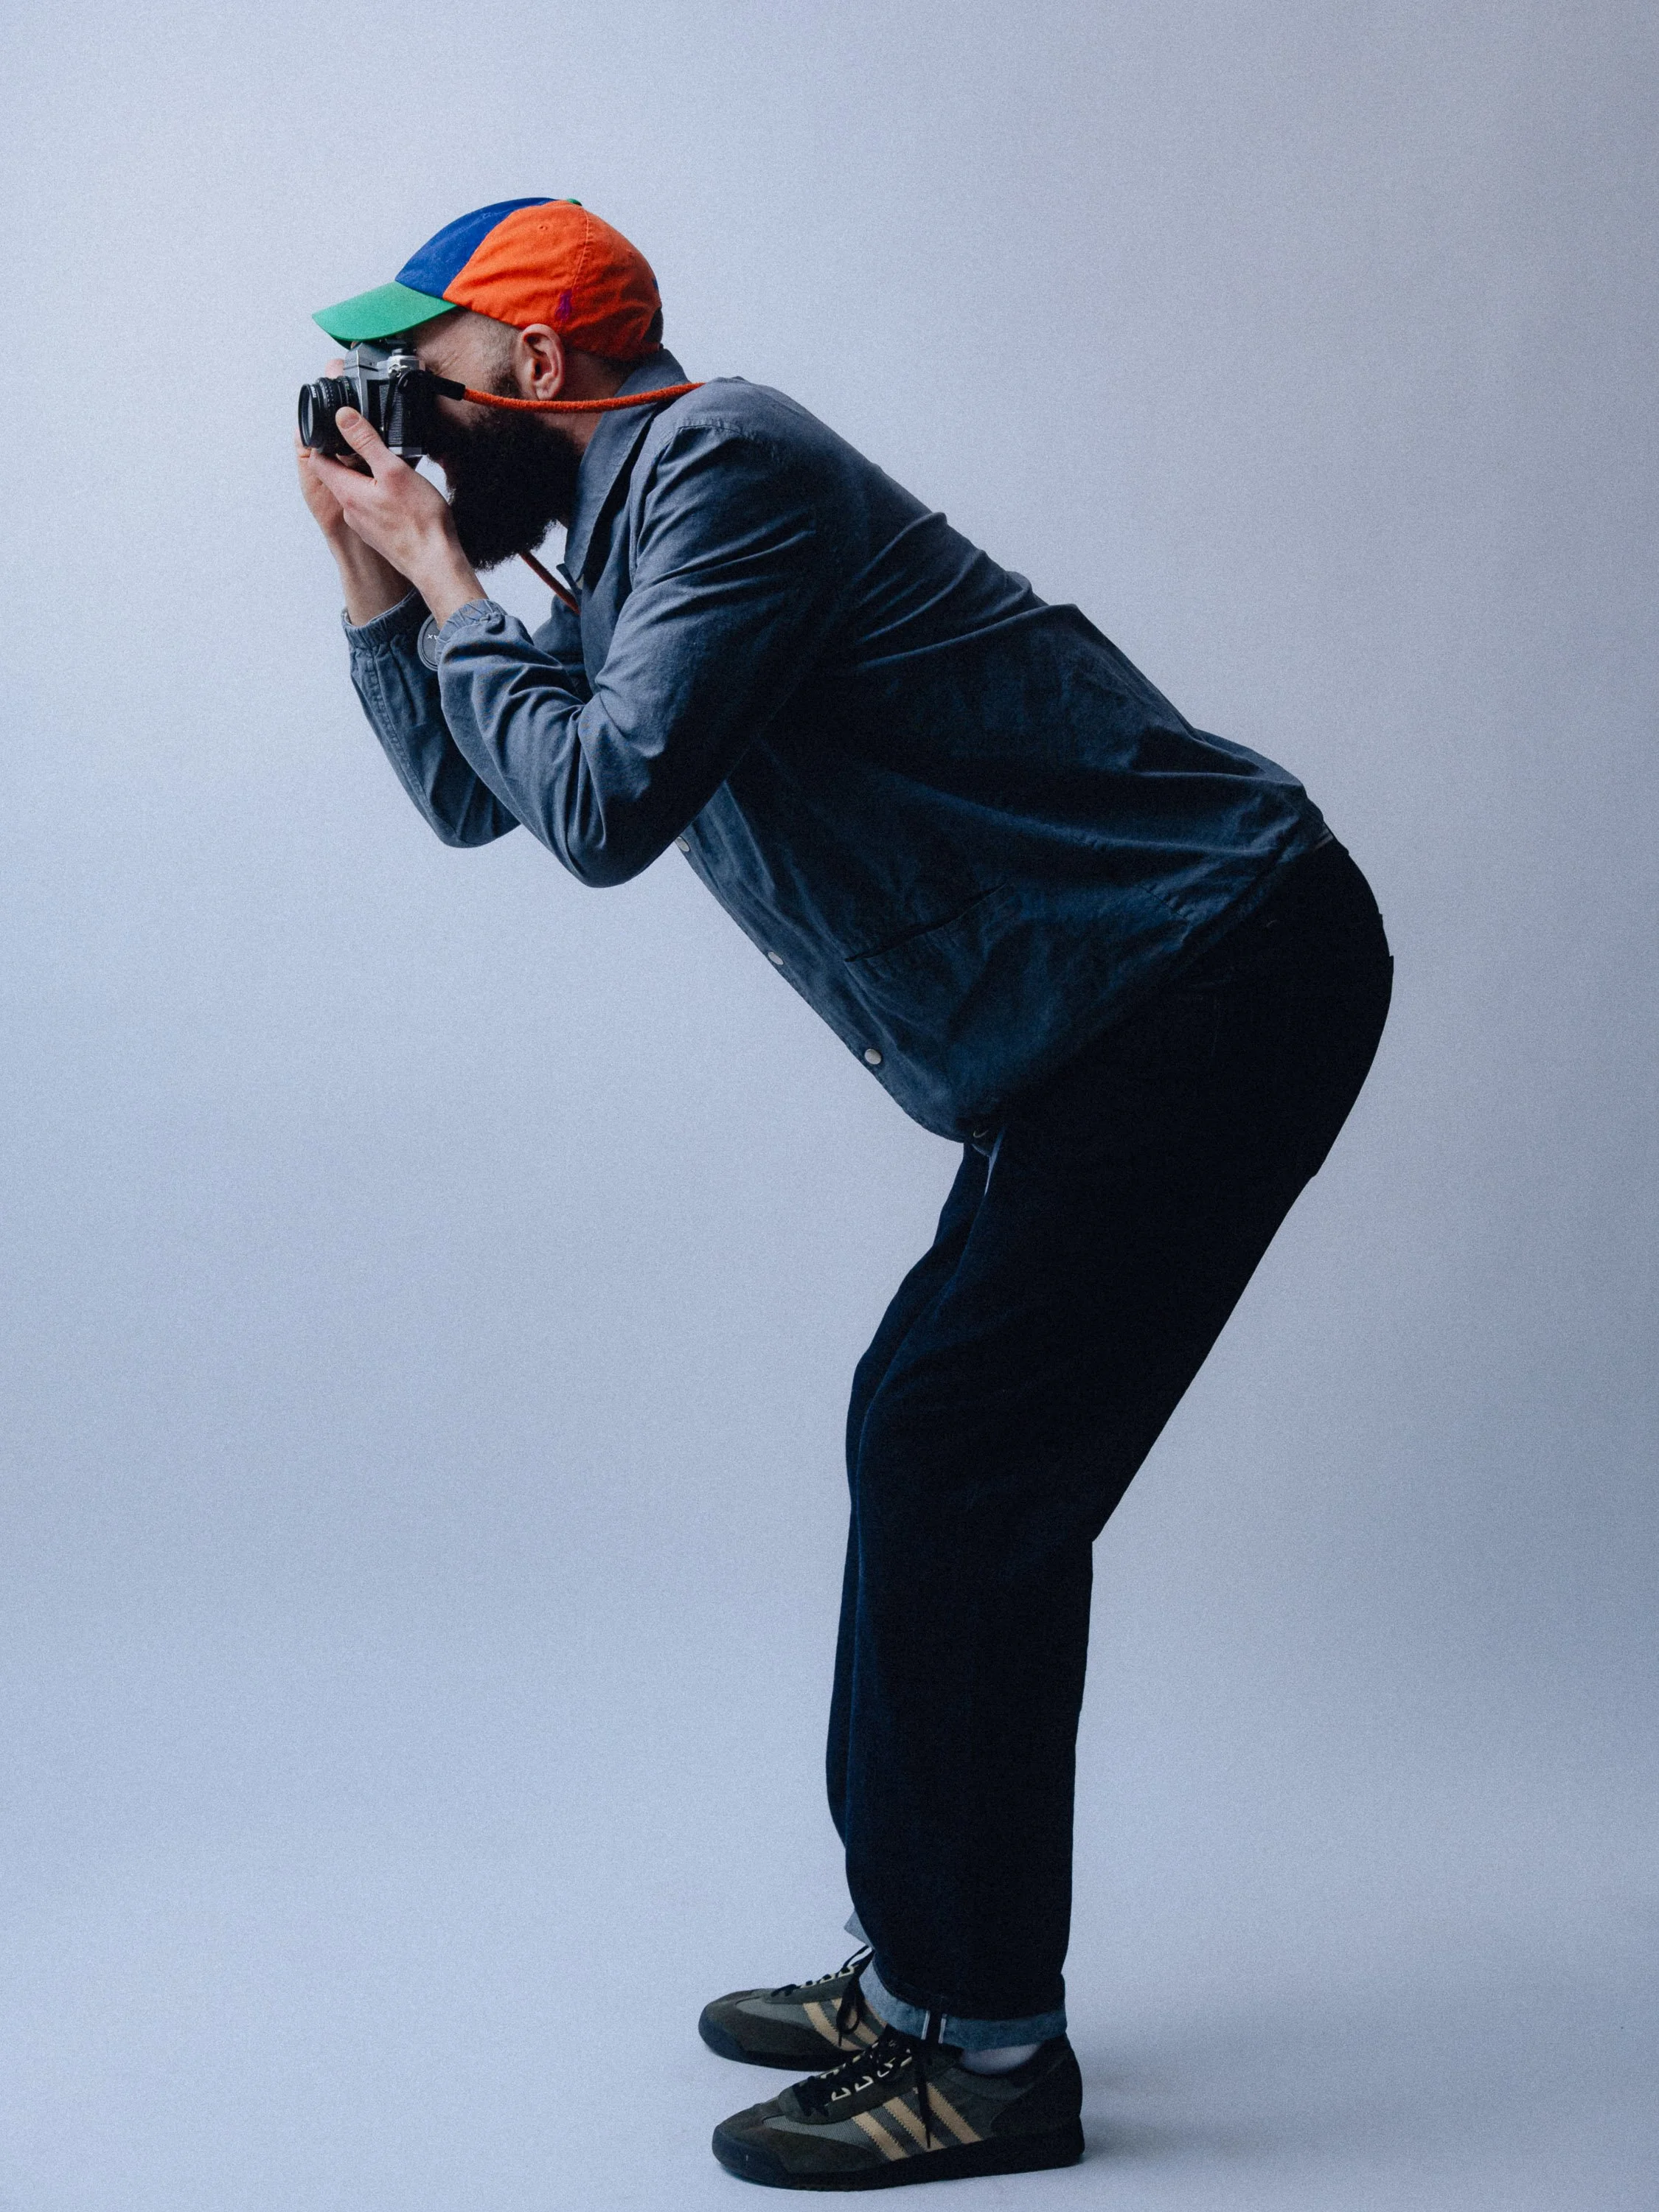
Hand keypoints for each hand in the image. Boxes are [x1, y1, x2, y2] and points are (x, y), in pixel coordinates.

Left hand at [306, 408, 485, 627]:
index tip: (337, 428)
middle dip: (350, 457)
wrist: (436, 564)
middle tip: (372, 444)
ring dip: (369, 478)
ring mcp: (364, 525)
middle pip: (338, 475)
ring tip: (392, 471)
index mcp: (347, 492)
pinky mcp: (378, 535)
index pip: (318, 460)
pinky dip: (380, 496)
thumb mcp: (393, 470)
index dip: (323, 440)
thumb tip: (342, 417)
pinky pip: (372, 508)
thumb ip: (366, 441)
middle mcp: (350, 510)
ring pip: (357, 492)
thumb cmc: (419, 522)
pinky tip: (401, 496)